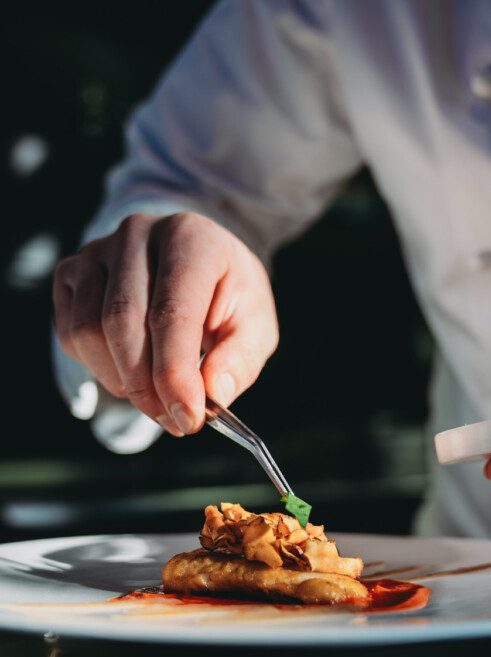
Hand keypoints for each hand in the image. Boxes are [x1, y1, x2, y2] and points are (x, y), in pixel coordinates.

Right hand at [53, 212, 278, 435]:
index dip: (175, 374)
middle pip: (122, 322)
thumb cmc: (228, 297)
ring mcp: (96, 250)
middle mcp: (137, 234)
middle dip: (147, 386)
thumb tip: (213, 394)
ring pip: (88, 331)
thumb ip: (239, 358)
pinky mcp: (71, 273)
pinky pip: (70, 334)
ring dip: (121, 381)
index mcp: (191, 238)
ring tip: (157, 397)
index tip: (189, 418)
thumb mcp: (254, 325)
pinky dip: (99, 368)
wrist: (197, 266)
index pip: (171, 312)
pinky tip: (131, 371)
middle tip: (175, 421)